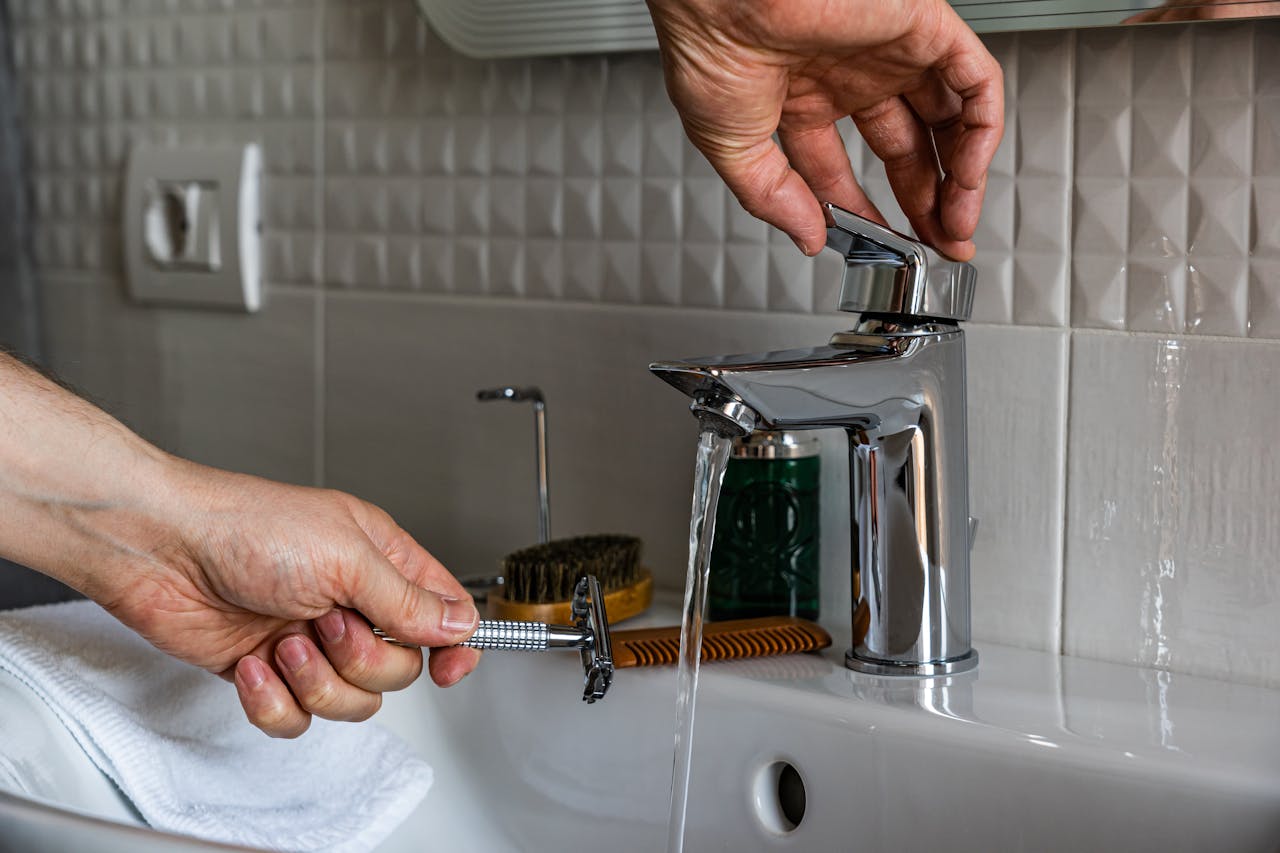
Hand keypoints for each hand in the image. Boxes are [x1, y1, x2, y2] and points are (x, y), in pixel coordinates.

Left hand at [94, 463, 481, 737]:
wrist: (160, 550)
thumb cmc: (246, 527)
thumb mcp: (347, 557)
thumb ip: (409, 601)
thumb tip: (459, 625)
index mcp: (380, 561)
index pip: (443, 612)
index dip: (454, 645)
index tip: (449, 669)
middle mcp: (351, 602)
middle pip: (399, 669)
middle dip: (363, 659)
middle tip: (328, 623)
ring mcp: (310, 639)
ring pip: (350, 700)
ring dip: (317, 680)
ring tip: (284, 641)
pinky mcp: (268, 672)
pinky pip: (296, 718)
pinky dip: (273, 700)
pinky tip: (251, 663)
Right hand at [645, 0, 1003, 259]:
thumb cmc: (709, 43)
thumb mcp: (730, 145)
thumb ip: (772, 197)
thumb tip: (807, 237)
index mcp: (802, 96)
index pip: (843, 169)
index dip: (865, 214)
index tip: (880, 246)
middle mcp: (850, 73)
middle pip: (905, 149)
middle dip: (925, 203)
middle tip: (937, 244)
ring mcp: (889, 51)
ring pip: (948, 119)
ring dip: (960, 178)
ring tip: (956, 224)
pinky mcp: (922, 26)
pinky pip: (974, 82)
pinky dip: (981, 133)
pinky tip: (967, 176)